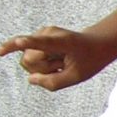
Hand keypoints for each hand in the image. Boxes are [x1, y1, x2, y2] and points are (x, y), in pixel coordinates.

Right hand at [0, 26, 115, 91]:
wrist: (96, 43)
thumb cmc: (88, 60)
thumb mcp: (77, 77)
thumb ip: (54, 82)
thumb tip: (30, 79)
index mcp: (64, 42)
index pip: (44, 43)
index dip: (30, 42)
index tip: (20, 41)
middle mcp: (48, 33)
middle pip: (28, 60)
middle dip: (42, 69)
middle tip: (62, 65)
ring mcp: (40, 34)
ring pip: (25, 60)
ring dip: (42, 67)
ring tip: (60, 61)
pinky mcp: (36, 38)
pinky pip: (27, 58)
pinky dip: (39, 64)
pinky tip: (22, 55)